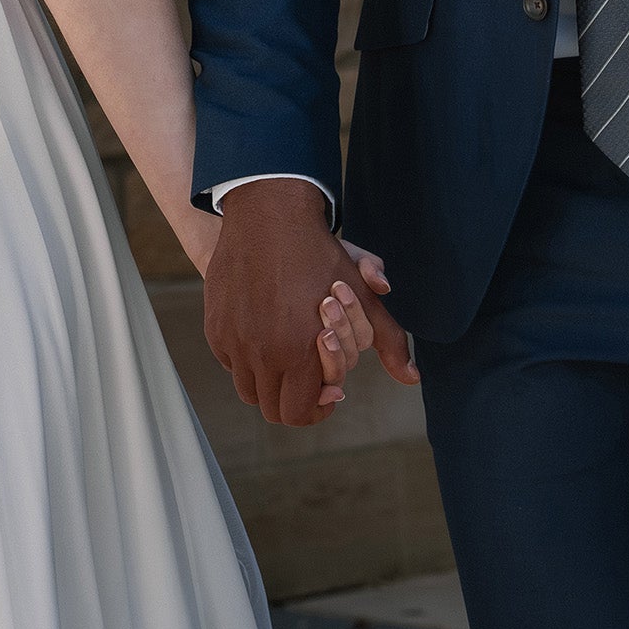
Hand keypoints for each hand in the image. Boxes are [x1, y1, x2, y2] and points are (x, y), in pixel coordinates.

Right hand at [204, 179, 415, 426]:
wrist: (268, 216)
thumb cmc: (319, 256)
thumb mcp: (362, 296)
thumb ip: (388, 341)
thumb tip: (412, 378)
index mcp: (298, 353)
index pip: (300, 413)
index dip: (317, 410)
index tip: (326, 394)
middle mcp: (261, 354)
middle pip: (272, 409)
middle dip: (294, 400)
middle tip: (308, 378)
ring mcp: (233, 341)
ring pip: (248, 389)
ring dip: (269, 382)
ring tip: (286, 357)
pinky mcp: (215, 327)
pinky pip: (229, 361)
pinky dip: (245, 359)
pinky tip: (264, 334)